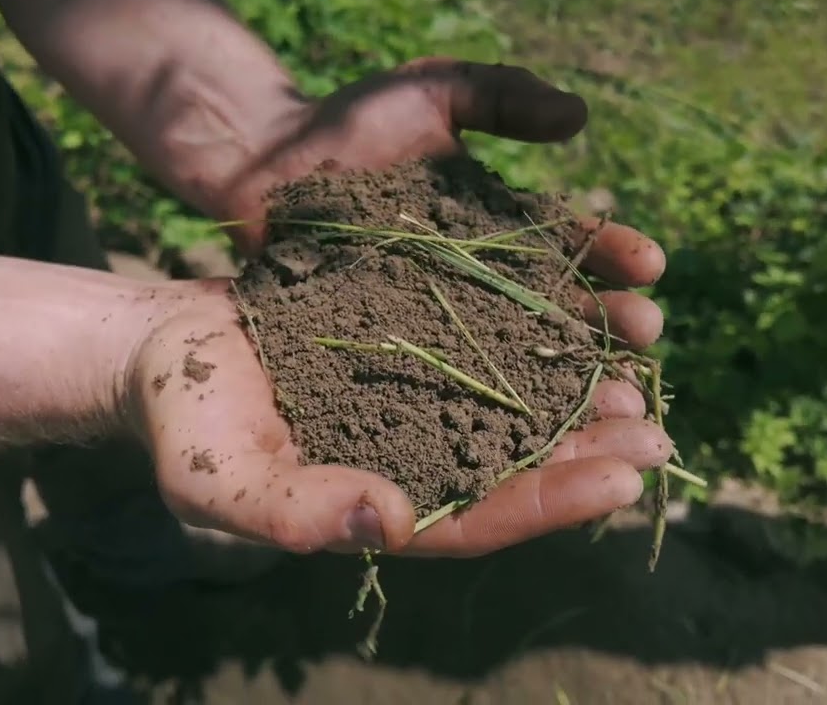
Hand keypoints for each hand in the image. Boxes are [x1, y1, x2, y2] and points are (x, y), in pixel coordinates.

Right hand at [133, 280, 669, 557]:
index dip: (549, 504)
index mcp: (382, 509)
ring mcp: (418, 402)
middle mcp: (415, 461)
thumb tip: (389, 524)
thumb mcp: (217, 478)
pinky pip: (487, 342)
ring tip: (640, 369)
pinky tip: (581, 302)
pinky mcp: (413, 344)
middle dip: (589, 455)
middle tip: (658, 432)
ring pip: (514, 404)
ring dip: (577, 393)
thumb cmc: (186, 423)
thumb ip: (293, 511)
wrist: (168, 348)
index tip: (620, 482)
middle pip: (516, 468)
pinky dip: (535, 330)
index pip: (479, 522)